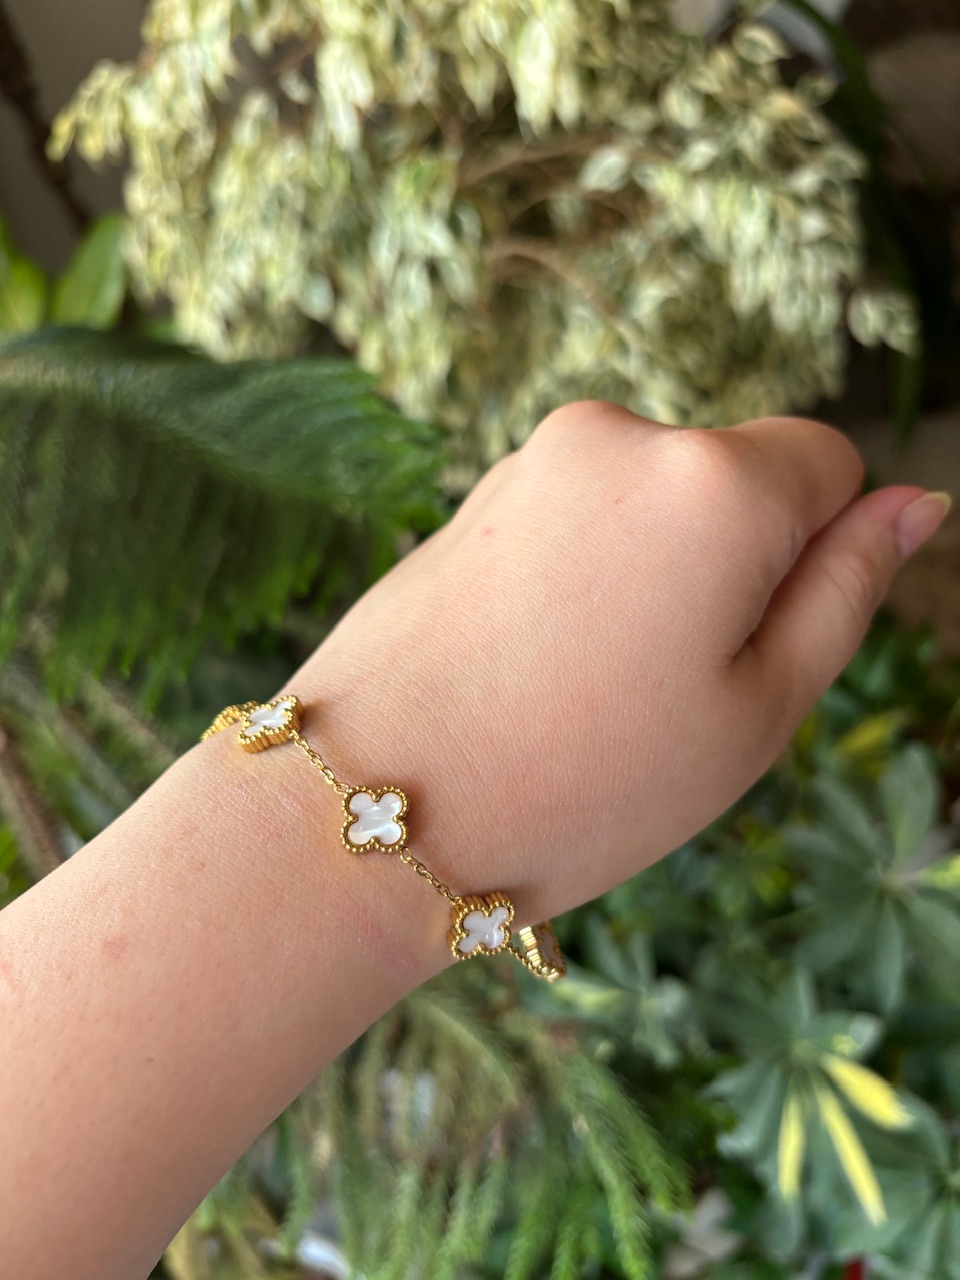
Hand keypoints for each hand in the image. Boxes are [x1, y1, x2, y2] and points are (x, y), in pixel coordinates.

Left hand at [289, 402, 949, 929]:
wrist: (372, 811)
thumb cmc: (583, 782)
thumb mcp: (758, 709)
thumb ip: (848, 588)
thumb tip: (913, 502)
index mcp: (713, 480)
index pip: (828, 463)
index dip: (812, 558)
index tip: (744, 647)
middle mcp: (618, 435)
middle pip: (734, 483)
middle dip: (726, 568)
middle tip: (656, 690)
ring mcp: (530, 460)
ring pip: (652, 507)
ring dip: (649, 579)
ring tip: (582, 688)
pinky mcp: (473, 496)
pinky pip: (576, 522)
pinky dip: (580, 581)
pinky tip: (532, 667)